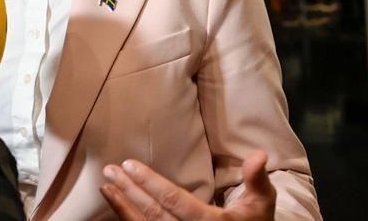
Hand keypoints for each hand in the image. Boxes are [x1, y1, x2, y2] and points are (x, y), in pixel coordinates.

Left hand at [101, 150, 274, 220]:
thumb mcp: (261, 203)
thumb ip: (257, 179)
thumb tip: (259, 154)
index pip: (174, 201)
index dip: (149, 183)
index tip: (128, 165)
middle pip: (153, 214)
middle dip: (129, 191)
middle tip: (109, 171)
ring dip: (122, 208)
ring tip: (106, 188)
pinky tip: (117, 208)